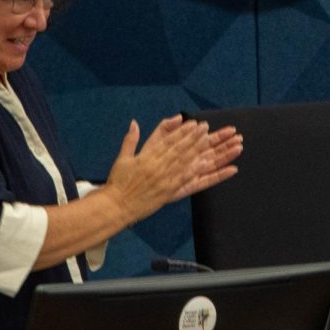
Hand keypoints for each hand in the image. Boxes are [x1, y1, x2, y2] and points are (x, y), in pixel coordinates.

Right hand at [103, 116, 241, 223]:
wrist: (116, 206)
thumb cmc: (118, 183)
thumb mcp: (122, 159)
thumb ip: (131, 140)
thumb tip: (134, 123)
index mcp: (148, 156)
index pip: (168, 141)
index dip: (183, 131)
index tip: (194, 123)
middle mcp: (158, 166)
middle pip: (180, 149)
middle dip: (195, 137)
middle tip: (207, 128)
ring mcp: (165, 179)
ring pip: (187, 162)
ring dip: (201, 151)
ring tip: (214, 142)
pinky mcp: (170, 192)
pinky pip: (188, 181)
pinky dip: (200, 172)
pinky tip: (210, 164)